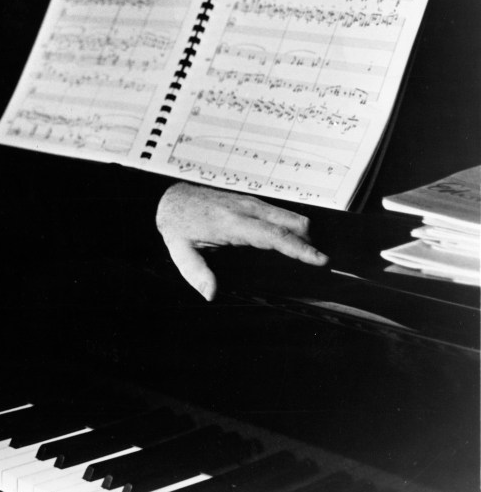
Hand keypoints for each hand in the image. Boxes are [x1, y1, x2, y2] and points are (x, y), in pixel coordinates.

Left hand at [155, 182, 327, 300]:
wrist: (171, 198)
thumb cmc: (177, 223)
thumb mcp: (180, 251)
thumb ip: (196, 274)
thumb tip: (210, 293)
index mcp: (230, 222)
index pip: (273, 235)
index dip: (299, 248)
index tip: (319, 258)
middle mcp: (245, 208)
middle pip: (292, 221)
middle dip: (308, 241)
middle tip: (316, 262)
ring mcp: (249, 202)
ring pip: (289, 214)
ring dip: (302, 233)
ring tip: (307, 255)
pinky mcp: (250, 201)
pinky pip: (279, 212)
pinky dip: (292, 226)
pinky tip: (291, 241)